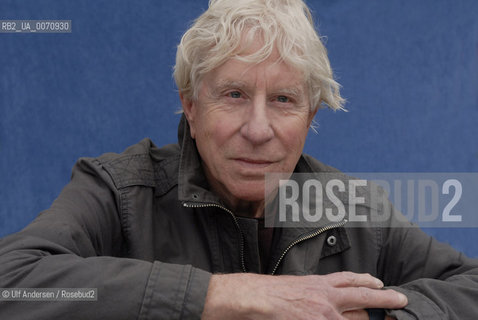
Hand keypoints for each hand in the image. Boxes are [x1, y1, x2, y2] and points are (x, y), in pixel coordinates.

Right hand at [201, 272, 406, 319]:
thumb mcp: (296, 285)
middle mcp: (326, 296)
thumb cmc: (270, 291)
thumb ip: (313, 291)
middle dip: (384, 297)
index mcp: (319, 284)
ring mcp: (324, 313)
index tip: (379, 282)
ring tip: (384, 318)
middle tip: (400, 299)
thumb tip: (321, 298)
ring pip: (356, 318)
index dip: (367, 281)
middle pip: (361, 295)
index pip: (349, 280)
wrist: (257, 297)